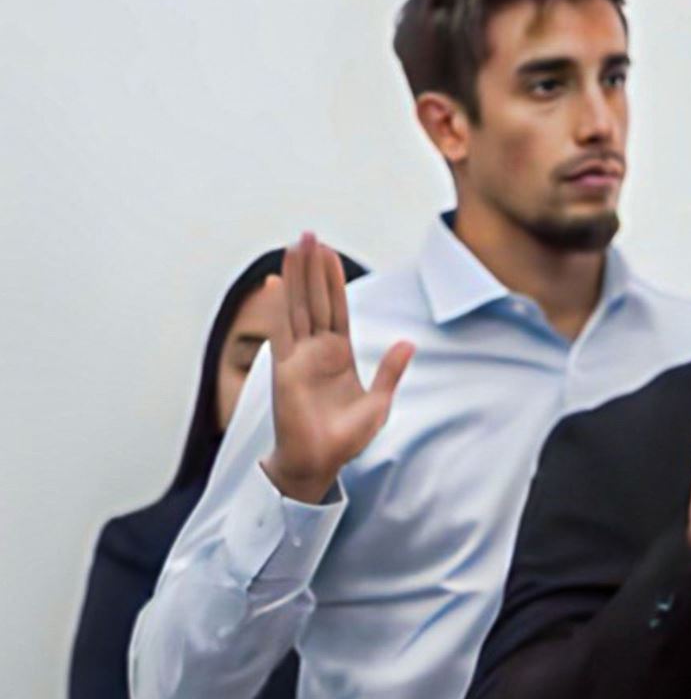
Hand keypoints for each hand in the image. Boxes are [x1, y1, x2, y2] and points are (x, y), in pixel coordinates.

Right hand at [261, 233, 412, 503]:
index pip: (337, 308)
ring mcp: (299, 357)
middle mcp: (317, 350)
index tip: (329, 253)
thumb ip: (390, 372)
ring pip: (299, 307)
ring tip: (295, 246)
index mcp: (339, 355)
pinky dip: (278, 307)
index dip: (334, 281)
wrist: (319, 463)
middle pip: (315, 299)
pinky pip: (282, 332)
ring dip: (297, 276)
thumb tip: (407, 342)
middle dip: (313, 267)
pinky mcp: (286, 370)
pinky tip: (274, 283)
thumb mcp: (378, 403)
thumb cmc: (345, 438)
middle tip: (309, 234)